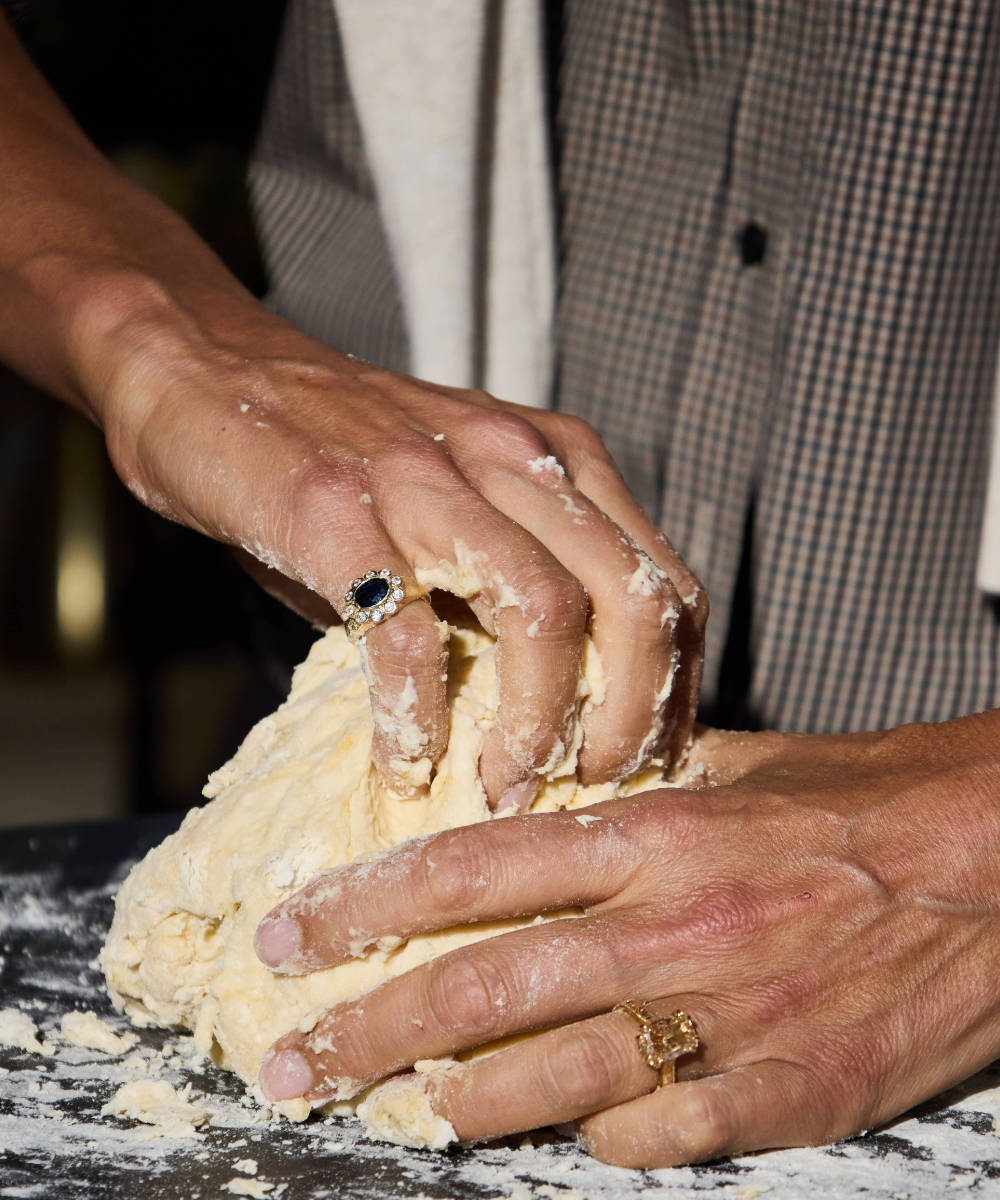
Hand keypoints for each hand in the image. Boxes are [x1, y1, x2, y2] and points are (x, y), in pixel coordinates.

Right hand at [0, 13, 704, 804]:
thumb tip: (565, 711)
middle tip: (585, 784)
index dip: (671, 690)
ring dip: (534, 726)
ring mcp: (427, 477)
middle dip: (629, 719)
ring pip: (542, 613)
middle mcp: (511, 456)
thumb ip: (518, 577)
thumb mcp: (460, 501)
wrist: (210, 370)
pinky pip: (408, 635)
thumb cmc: (344, 457)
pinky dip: (416, 715)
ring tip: (503, 787)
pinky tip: (404, 759)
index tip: (638, 758)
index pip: (667, 584)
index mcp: (557, 456)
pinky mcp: (338, 510)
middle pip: (632, 602)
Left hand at [253, 713, 999, 1166]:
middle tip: (293, 1057)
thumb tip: (566, 792)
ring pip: (546, 1077)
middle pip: (481, 986)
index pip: (471, 866)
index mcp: (655, 833)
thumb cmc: (869, 803)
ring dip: (453, 1101)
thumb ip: (646, 784)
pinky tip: (561, 1128)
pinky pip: (649, 1136)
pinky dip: (590, 1135)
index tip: (294, 930)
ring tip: (393, 1105)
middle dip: (368, 1026)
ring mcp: (723, 1019)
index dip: (366, 901)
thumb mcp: (746, 764)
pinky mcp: (782, 1095)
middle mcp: (669, 926)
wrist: (996, 868)